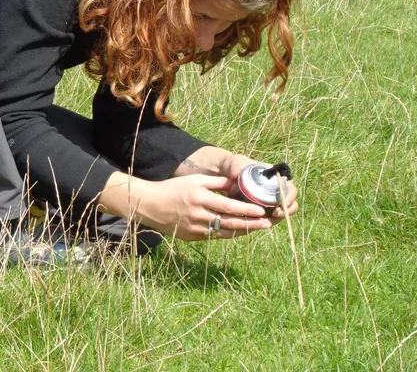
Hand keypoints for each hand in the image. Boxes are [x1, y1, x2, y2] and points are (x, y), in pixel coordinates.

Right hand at [100, 172, 273, 241]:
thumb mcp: (193, 180)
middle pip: (229, 222)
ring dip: (242, 231)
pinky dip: (227, 234)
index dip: (246, 210)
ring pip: (224, 233)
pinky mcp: (192, 237)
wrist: (149, 206)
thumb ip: (215, 182)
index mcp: (199, 198)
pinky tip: (238, 231)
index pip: (228, 206)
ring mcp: (195, 228)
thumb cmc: (172, 189)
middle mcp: (198, 215)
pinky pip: (214, 236)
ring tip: (257, 228)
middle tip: (267, 223)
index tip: (261, 211)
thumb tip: (235, 183)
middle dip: (250, 223)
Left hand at [222, 152, 299, 225]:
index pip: (291, 188)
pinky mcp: (262, 209)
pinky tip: (259, 223)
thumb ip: (234, 166)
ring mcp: (270, 200)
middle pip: (290, 203)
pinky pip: (269, 218)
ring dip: (278, 218)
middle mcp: (276, 189)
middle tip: (275, 214)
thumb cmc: (232, 166)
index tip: (282, 203)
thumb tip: (236, 173)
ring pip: (281, 212)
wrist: (224, 175)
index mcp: (275, 177)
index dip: (290, 197)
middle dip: (286, 211)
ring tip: (267, 221)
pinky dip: (267, 221)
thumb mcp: (233, 163)